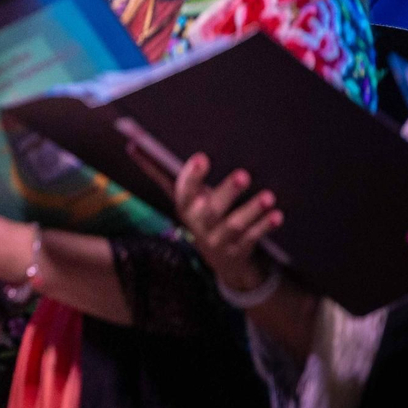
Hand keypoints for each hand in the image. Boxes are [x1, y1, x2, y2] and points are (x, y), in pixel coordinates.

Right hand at [173, 154, 280, 291]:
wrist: (223, 261)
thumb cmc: (204, 216)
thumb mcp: (187, 197)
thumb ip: (162, 173)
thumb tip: (131, 145)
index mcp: (185, 207)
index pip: (182, 191)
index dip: (191, 176)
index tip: (201, 158)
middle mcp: (198, 225)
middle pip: (210, 209)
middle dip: (227, 192)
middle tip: (243, 175)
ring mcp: (218, 240)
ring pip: (233, 225)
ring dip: (250, 211)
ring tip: (268, 197)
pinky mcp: (238, 251)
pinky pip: (252, 238)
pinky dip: (264, 227)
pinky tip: (276, 215)